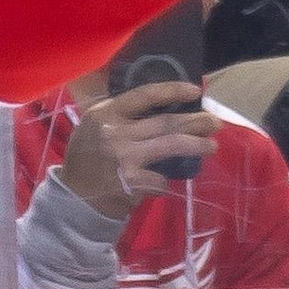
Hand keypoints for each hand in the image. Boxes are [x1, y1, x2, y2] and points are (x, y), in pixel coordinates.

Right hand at [49, 78, 217, 222]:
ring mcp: (125, 157)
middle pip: (166, 121)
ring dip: (197, 144)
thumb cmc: (87, 158)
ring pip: (172, 144)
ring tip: (212, 145)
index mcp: (105, 113)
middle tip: (215, 123)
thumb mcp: (94, 127)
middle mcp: (115, 132)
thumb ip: (122, 115)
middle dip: (196, 121)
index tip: (195, 91)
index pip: (145, 94)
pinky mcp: (132, 182)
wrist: (73, 197)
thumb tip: (166, 105)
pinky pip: (161, 177)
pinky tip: (164, 180)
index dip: (173, 90)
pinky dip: (166, 179)